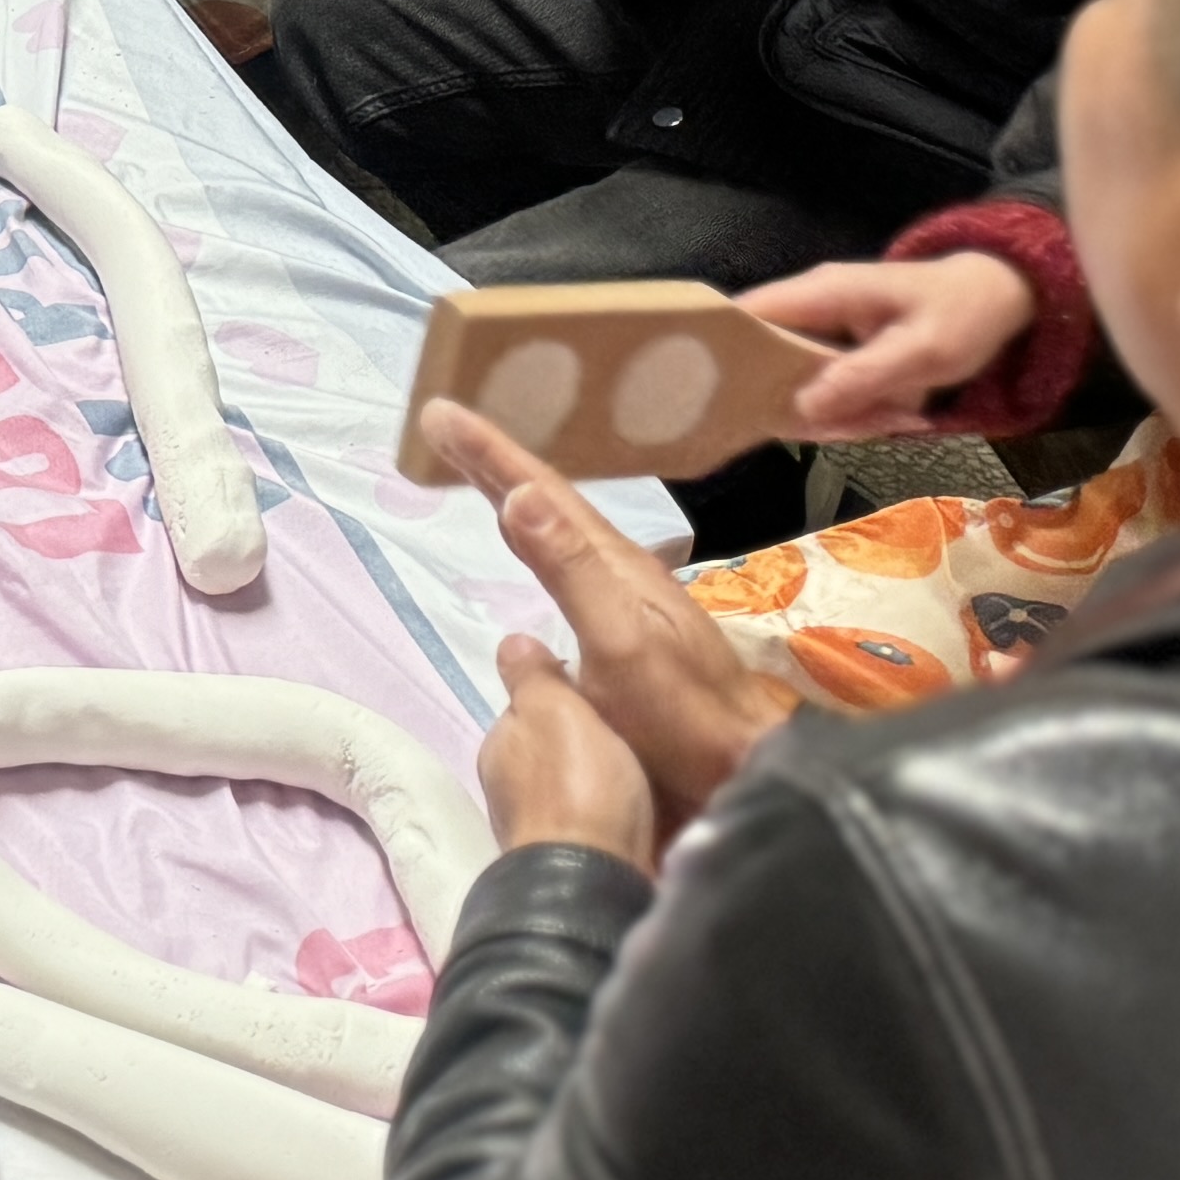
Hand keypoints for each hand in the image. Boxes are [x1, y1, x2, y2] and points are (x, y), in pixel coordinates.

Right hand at [426, 399, 809, 845]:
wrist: (740, 766)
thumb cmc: (678, 713)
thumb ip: (570, 569)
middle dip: (491, 459)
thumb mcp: (618, 639)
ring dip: (511, 492)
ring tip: (475, 470)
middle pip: (547, 501)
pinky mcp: (620, 628)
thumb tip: (518, 494)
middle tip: (440, 424)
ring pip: (556, 528)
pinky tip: (528, 545)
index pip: (542, 493)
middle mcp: (618, 570)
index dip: (488, 451)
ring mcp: (624, 598)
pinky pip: (562, 560)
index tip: (438, 413)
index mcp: (614, 564)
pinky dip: (531, 536)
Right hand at [747, 251, 1043, 443]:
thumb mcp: (922, 351)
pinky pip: (826, 385)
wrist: (1000, 296)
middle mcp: (812, 307)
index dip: (723, 349)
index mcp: (822, 294)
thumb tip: (800, 408)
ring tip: (889, 420)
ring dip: (835, 413)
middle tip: (845, 431)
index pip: (747, 314)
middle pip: (768, 359)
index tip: (723, 398)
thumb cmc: (962, 314)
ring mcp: (825, 328)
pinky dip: (851, 409)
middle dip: (796, 403)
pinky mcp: (841, 349)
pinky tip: (892, 415)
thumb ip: (862, 376)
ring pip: (798, 381)